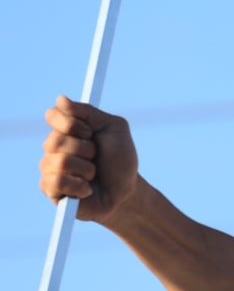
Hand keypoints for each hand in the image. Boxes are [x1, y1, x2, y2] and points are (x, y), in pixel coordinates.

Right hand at [39, 96, 138, 222]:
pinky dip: (79, 186)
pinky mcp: (50, 190)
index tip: (91, 132)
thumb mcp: (114, 128)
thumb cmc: (121, 160)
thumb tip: (60, 99)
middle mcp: (54, 147)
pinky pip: (57, 182)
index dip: (73, 124)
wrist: (126, 191)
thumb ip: (89, 113)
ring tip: (93, 175)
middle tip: (96, 156)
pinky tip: (87, 189)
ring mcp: (50, 168)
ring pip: (59, 162)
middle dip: (85, 149)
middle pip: (55, 140)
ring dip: (86, 169)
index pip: (53, 115)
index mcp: (68, 130)